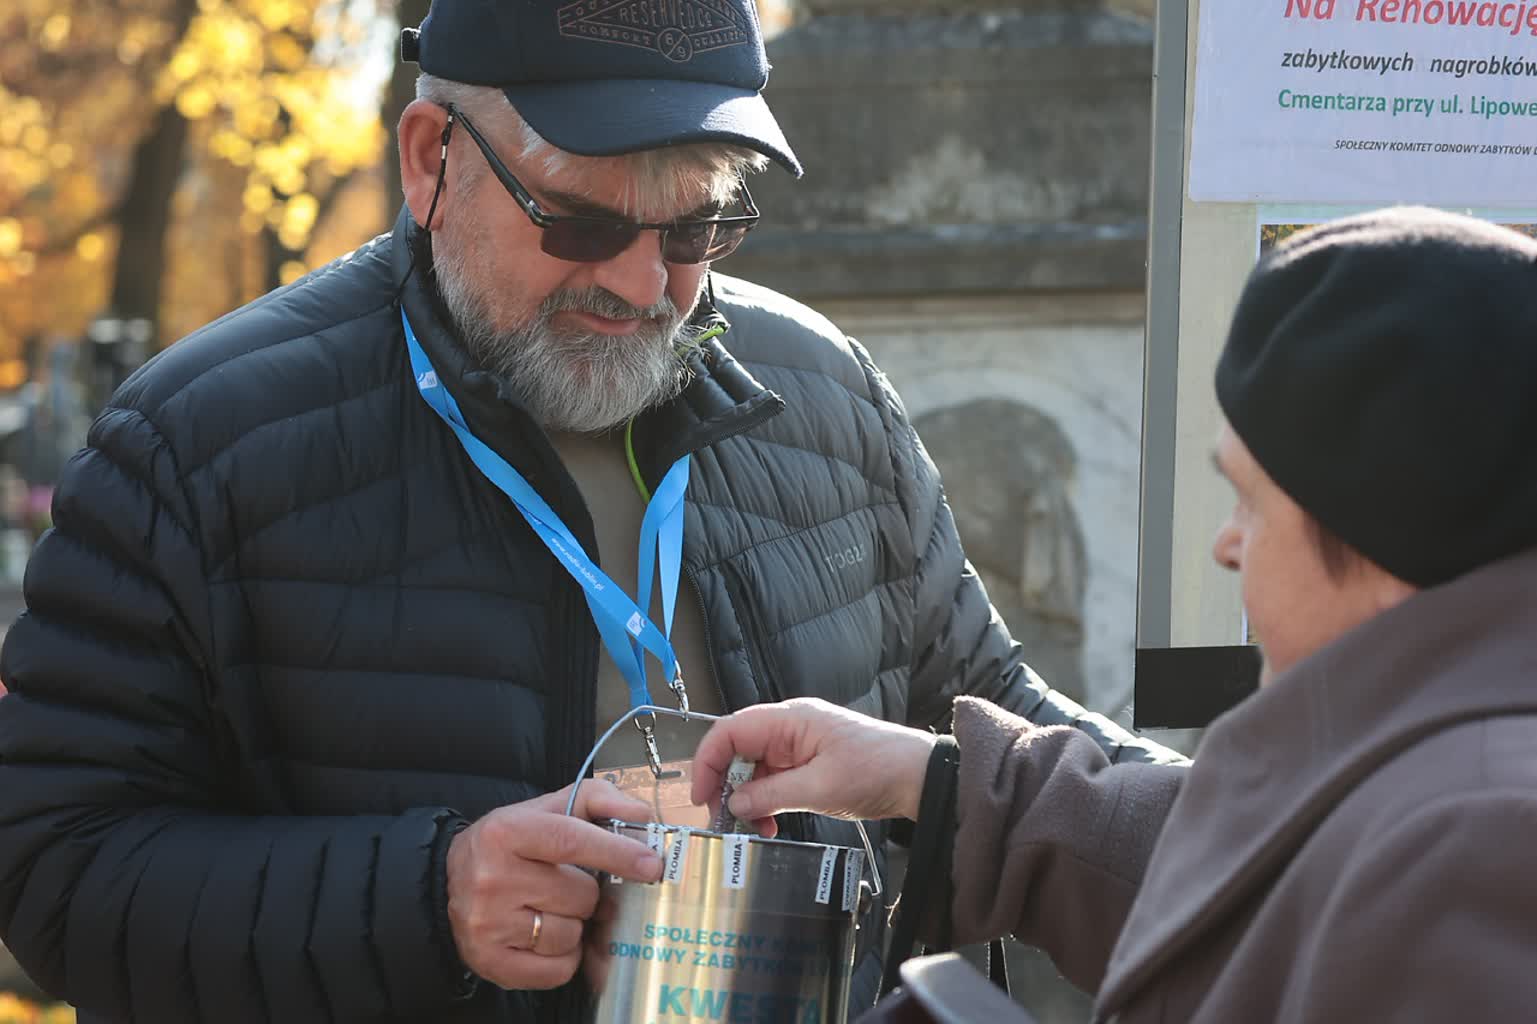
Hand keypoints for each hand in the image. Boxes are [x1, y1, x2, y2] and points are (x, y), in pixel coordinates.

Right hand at [445, 780, 662, 990]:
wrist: (453, 877)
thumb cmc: (514, 841)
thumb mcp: (549, 808)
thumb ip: (598, 800)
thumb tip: (641, 814)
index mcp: (508, 832)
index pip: (572, 841)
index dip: (617, 853)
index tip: (652, 865)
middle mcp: (492, 878)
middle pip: (580, 896)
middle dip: (588, 893)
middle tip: (568, 885)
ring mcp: (488, 923)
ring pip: (570, 935)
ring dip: (573, 925)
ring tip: (550, 908)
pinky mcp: (490, 961)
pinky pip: (557, 969)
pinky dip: (562, 956)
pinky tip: (543, 935)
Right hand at [689, 698, 936, 836]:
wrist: (920, 777)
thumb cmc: (878, 770)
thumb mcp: (820, 787)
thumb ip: (771, 794)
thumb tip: (733, 804)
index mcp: (790, 720)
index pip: (730, 730)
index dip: (708, 761)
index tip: (702, 797)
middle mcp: (790, 727)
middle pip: (737, 750)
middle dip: (724, 785)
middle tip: (723, 820)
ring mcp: (799, 746)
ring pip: (753, 768)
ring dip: (746, 799)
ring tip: (750, 829)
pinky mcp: (809, 764)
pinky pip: (773, 780)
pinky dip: (765, 802)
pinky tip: (769, 825)